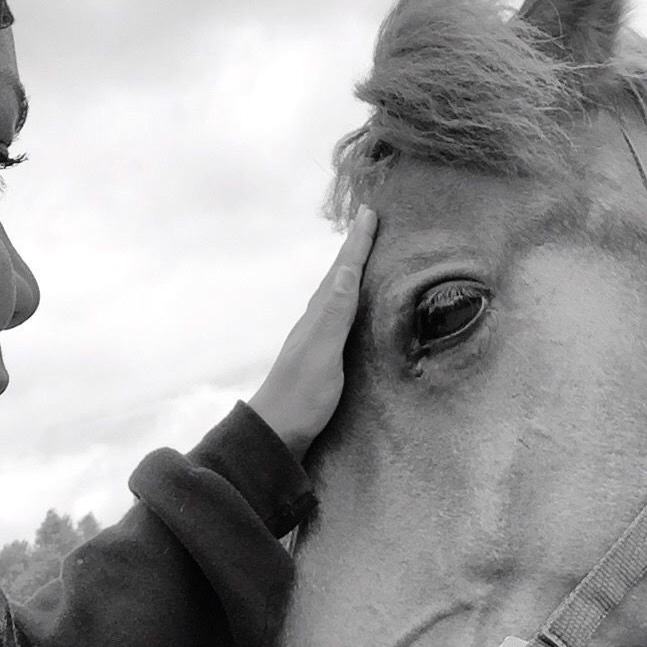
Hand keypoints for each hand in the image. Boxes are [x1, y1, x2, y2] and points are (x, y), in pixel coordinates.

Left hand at [249, 205, 376, 460]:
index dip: (357, 243)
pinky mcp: (323, 359)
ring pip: (339, 295)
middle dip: (355, 249)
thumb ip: (334, 312)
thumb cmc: (300, 396)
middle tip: (370, 222)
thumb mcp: (322, 352)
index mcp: (318, 315)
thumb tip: (347, 268)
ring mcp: (318, 340)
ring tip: (365, 255)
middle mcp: (316, 322)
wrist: (276, 433)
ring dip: (352, 273)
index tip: (371, 212)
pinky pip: (341, 317)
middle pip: (339, 277)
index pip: (342, 271)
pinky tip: (353, 309)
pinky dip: (351, 301)